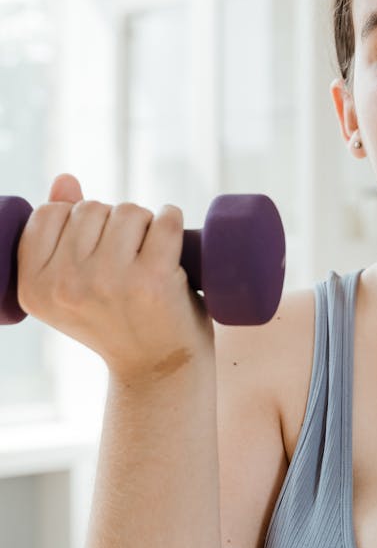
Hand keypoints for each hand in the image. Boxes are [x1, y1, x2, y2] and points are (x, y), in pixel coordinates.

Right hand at [17, 174, 213, 383]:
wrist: (157, 368)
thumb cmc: (116, 320)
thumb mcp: (73, 284)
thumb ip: (60, 232)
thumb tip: (65, 179)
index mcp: (33, 287)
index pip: (49, 213)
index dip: (77, 221)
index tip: (95, 250)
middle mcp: (65, 285)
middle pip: (91, 207)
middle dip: (113, 223)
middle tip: (127, 260)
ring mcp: (108, 281)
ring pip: (128, 210)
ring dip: (144, 224)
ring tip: (147, 258)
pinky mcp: (152, 279)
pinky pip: (165, 219)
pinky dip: (173, 220)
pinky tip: (173, 244)